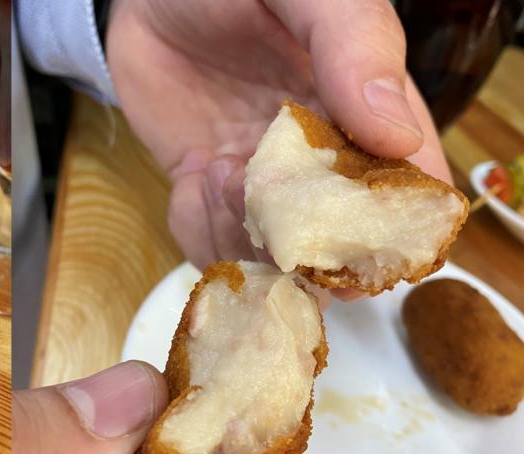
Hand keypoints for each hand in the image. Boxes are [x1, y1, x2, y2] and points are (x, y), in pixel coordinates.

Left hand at [105, 0, 451, 298]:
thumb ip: (354, 46)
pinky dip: (197, 228)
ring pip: (271, 258)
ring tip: (215, 169)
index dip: (390, 228)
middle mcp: (321, 158)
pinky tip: (192, 175)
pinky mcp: (207, 190)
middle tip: (255, 189)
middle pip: (338, 247)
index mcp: (368, 112)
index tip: (348, 229)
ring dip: (239, 233)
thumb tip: (398, 136)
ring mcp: (260, 181)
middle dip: (299, 243)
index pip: (410, 194)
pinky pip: (210, 244)